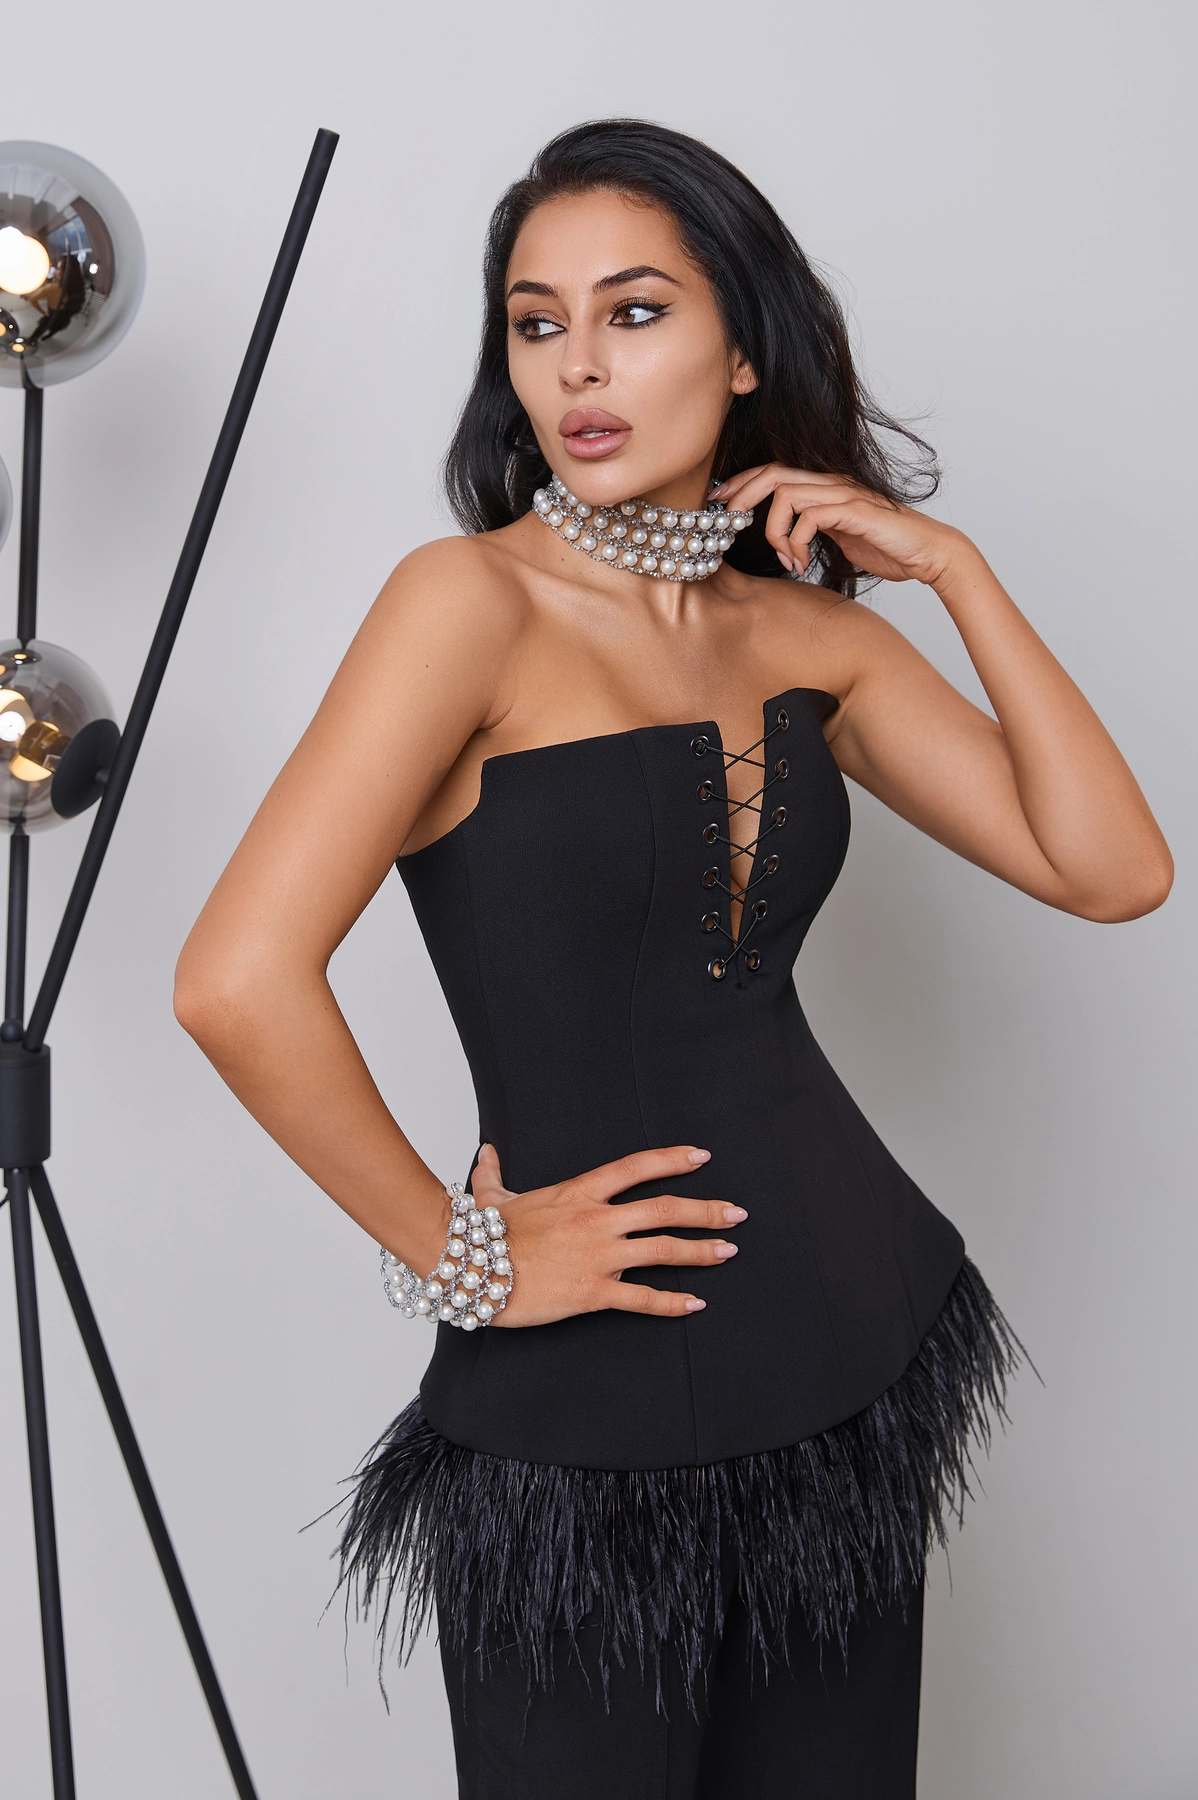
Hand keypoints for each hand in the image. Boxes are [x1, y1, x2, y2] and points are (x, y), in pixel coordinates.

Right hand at [469, 1141, 745, 1327]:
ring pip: (663, 1250)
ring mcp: (598, 1256)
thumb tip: (487, 1152)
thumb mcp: (492, 1196)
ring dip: (701, 1251)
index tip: (702, 1158)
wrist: (469, 1267)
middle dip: (706, 1211)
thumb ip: (494, 1173)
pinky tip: (695, 1304)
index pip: (636, 1167)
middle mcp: (596, 1220)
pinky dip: (672, 1302)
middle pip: (665, 1209)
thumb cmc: (480, 1234)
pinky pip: (642, 1298)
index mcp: (579, 1192)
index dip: (672, 1160)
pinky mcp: (594, 1293)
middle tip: (737, 1213)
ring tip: (729, 1251)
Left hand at [711, 465, 966, 587]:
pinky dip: (794, 541)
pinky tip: (799, 563)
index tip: (717, 503)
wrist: (927, 552)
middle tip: (726, 523)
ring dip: (773, 530)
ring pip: (785, 493)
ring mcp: (843, 494)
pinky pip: (808, 516)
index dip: (742, 483)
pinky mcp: (853, 511)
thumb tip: (784, 538)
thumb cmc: (886, 547)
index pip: (774, 472)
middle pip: (772, 472)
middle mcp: (831, 483)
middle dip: (741, 496)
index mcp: (824, 487)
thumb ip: (811, 530)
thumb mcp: (837, 537)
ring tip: (783, 558)